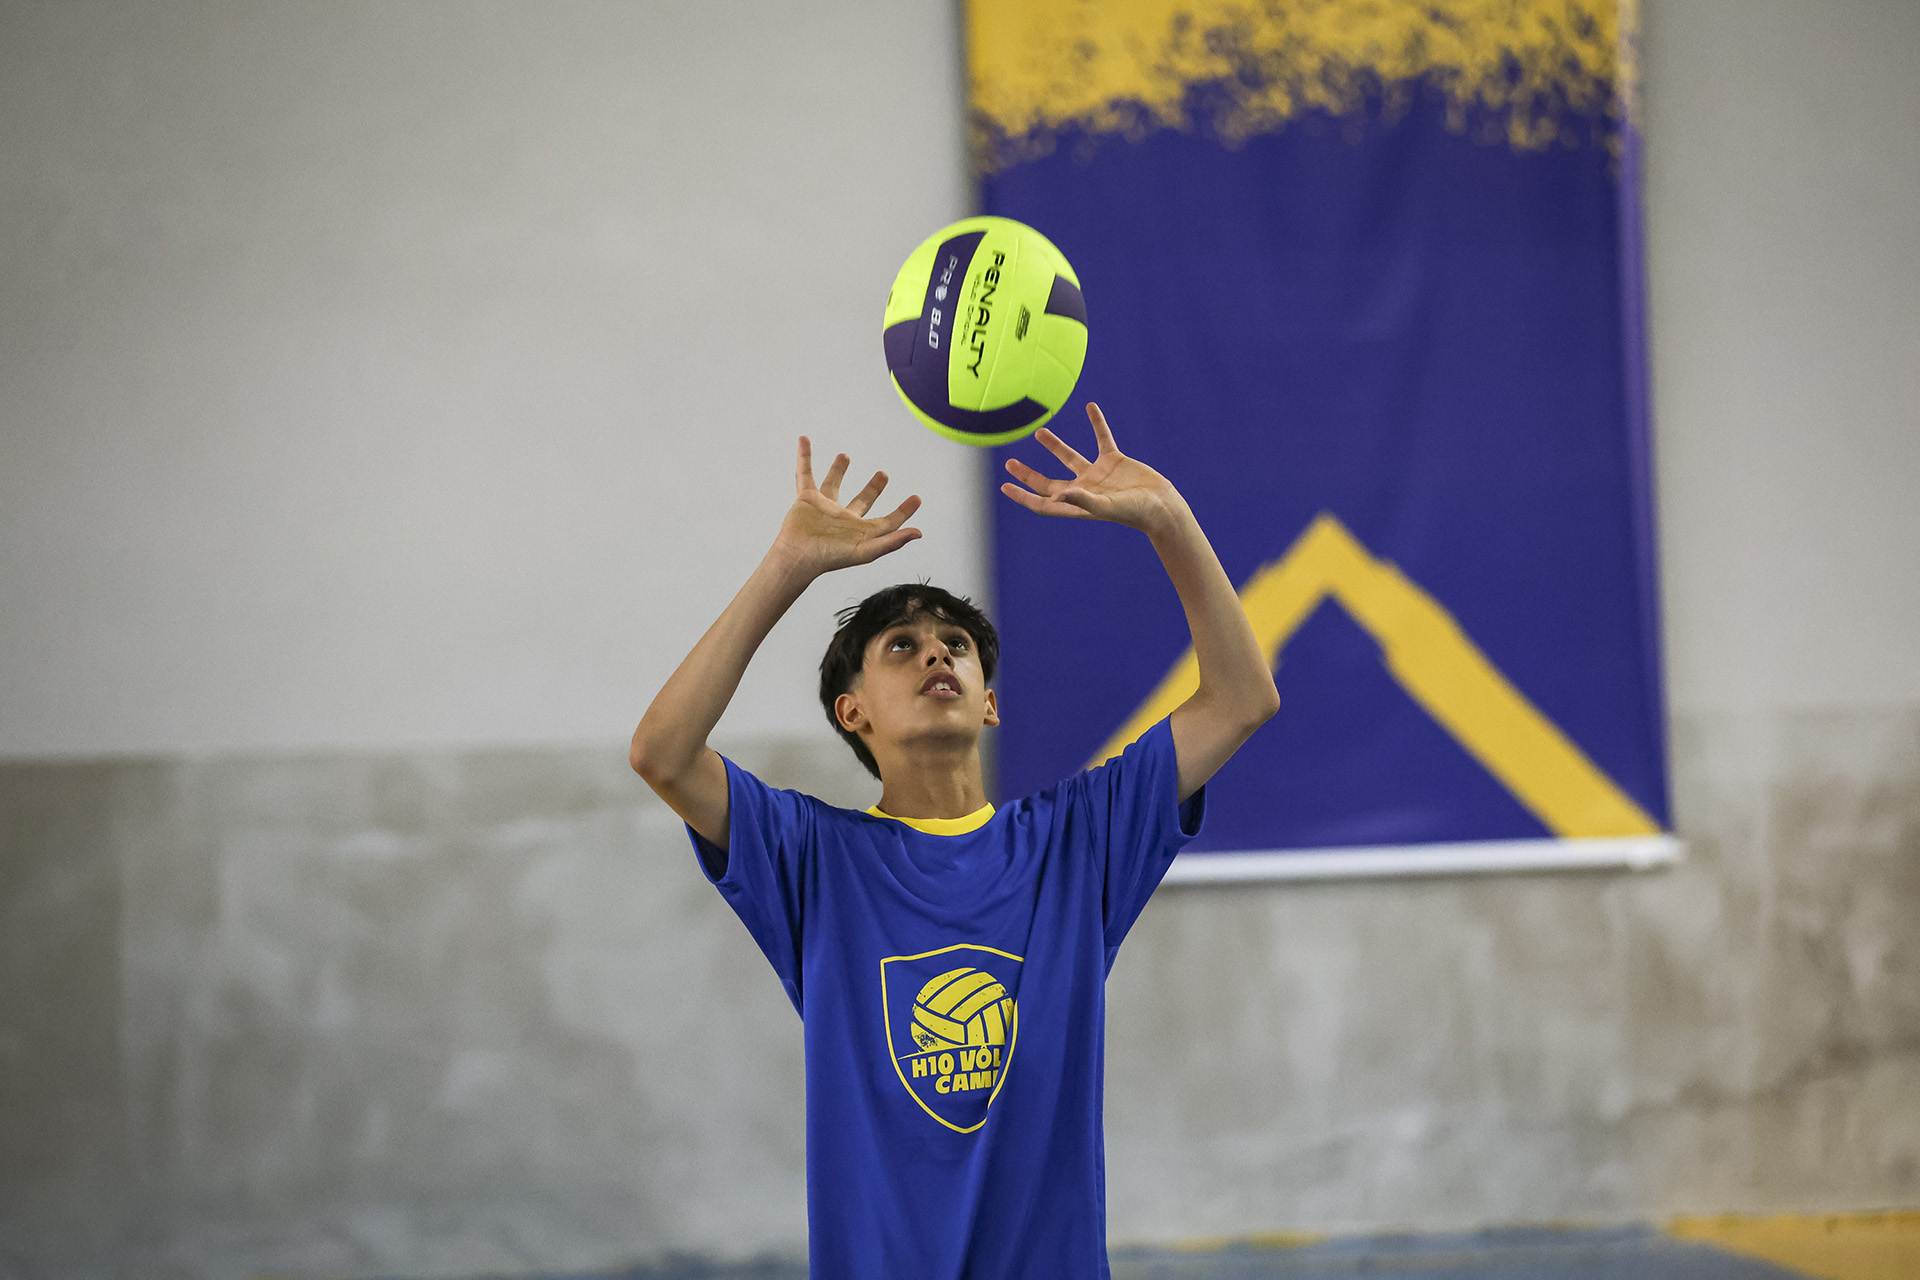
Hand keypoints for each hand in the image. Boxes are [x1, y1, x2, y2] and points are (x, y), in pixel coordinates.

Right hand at [772, 437, 922, 580]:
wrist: (797, 556)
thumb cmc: (830, 558)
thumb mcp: (865, 551)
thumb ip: (892, 542)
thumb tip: (917, 533)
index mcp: (860, 531)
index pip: (887, 521)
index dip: (903, 511)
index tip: (917, 498)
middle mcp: (844, 519)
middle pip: (862, 500)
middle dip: (873, 488)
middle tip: (883, 474)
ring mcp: (824, 508)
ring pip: (833, 484)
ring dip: (838, 470)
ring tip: (845, 456)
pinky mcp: (806, 499)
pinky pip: (805, 474)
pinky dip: (804, 457)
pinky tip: (804, 441)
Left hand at [1000, 403, 1179, 532]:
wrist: (1162, 505)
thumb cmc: (1134, 512)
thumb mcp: (1106, 506)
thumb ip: (1081, 499)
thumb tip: (1057, 493)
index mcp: (1076, 504)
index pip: (1043, 502)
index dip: (1023, 496)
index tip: (1005, 487)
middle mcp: (1083, 489)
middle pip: (1048, 482)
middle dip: (1029, 474)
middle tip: (1010, 463)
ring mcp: (1098, 475)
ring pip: (1070, 457)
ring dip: (1054, 445)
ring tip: (1038, 432)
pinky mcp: (1114, 461)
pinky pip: (1102, 438)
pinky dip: (1097, 423)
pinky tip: (1090, 407)